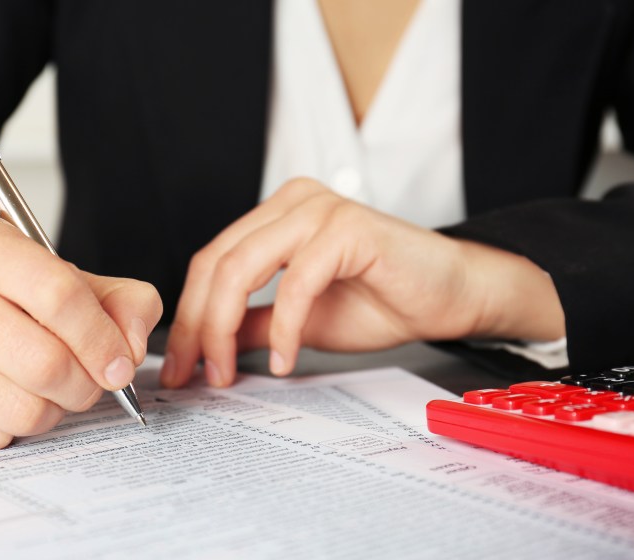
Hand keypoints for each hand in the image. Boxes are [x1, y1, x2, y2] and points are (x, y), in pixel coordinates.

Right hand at [0, 212, 161, 449]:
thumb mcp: (60, 279)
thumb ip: (119, 301)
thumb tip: (133, 346)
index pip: (59, 294)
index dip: (103, 339)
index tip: (122, 363)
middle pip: (46, 361)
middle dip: (85, 385)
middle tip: (86, 383)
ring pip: (24, 408)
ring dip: (52, 409)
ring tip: (40, 389)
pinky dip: (11, 428)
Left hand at [161, 179, 563, 387]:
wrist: (451, 297)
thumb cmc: (383, 302)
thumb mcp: (299, 320)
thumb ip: (253, 324)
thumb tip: (206, 347)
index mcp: (276, 216)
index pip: (211, 262)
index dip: (189, 316)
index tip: (182, 365)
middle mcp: (291, 203)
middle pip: (216, 264)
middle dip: (197, 326)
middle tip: (194, 375)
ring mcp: (319, 209)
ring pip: (242, 268)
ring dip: (225, 328)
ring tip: (227, 373)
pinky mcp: (347, 228)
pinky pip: (295, 282)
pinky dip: (282, 328)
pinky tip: (283, 361)